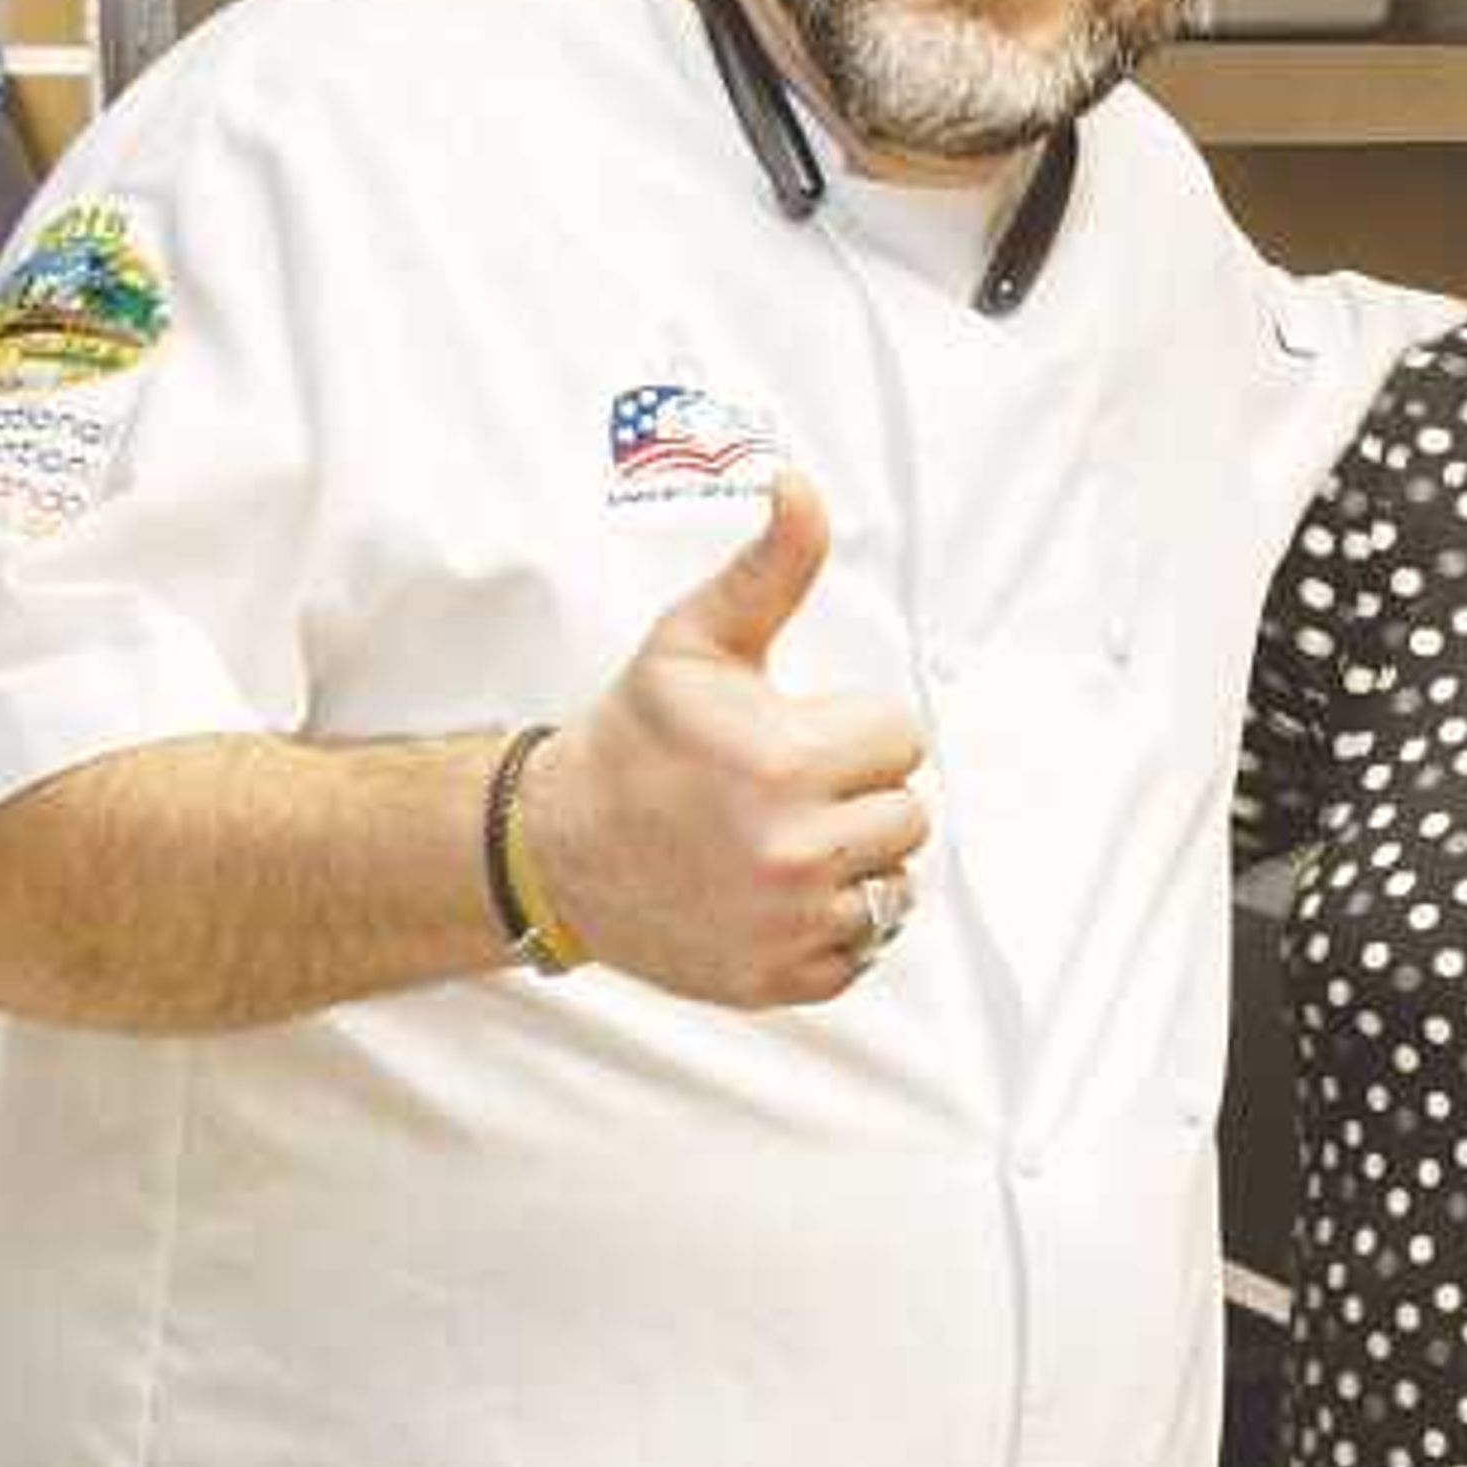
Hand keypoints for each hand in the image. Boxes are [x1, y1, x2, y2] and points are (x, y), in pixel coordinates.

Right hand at [522, 470, 931, 1008]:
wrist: (559, 852)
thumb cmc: (636, 738)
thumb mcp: (694, 642)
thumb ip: (769, 568)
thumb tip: (799, 484)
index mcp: (785, 764)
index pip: (901, 740)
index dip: (851, 731)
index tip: (793, 736)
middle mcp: (793, 853)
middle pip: (908, 815)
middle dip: (857, 795)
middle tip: (783, 791)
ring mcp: (788, 926)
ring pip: (894, 885)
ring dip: (853, 862)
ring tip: (781, 841)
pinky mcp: (781, 981)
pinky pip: (863, 949)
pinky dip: (830, 926)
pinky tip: (773, 895)